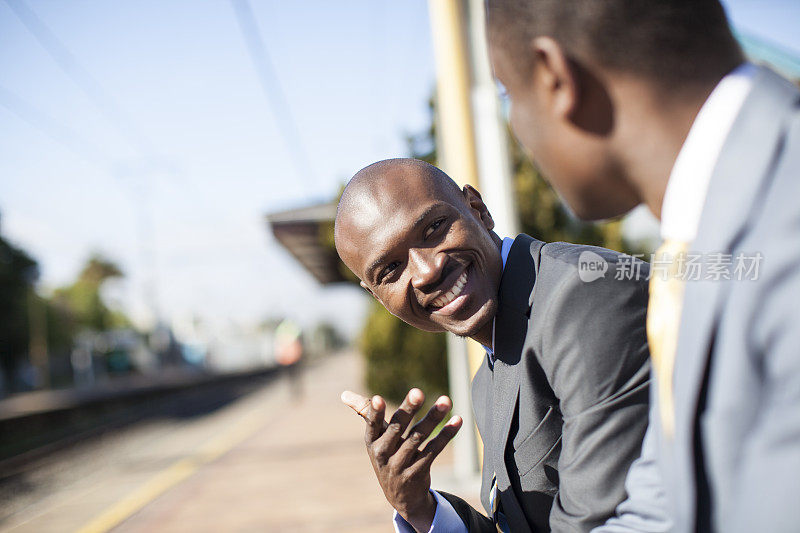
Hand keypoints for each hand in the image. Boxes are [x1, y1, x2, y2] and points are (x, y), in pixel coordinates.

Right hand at [341, 388, 462, 532]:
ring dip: (433, 417)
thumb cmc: (387, 456)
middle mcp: (384, 454)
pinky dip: (446, 434)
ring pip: (418, 437)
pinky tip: (458, 420)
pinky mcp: (418, 472)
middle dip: (408, 409)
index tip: (377, 398)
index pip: (372, 425)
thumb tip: (344, 394)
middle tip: (418, 392)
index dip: (374, 413)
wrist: (401, 497)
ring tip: (446, 400)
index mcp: (372, 442)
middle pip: (397, 428)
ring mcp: (401, 465)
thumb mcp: (375, 439)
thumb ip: (365, 414)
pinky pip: (433, 450)